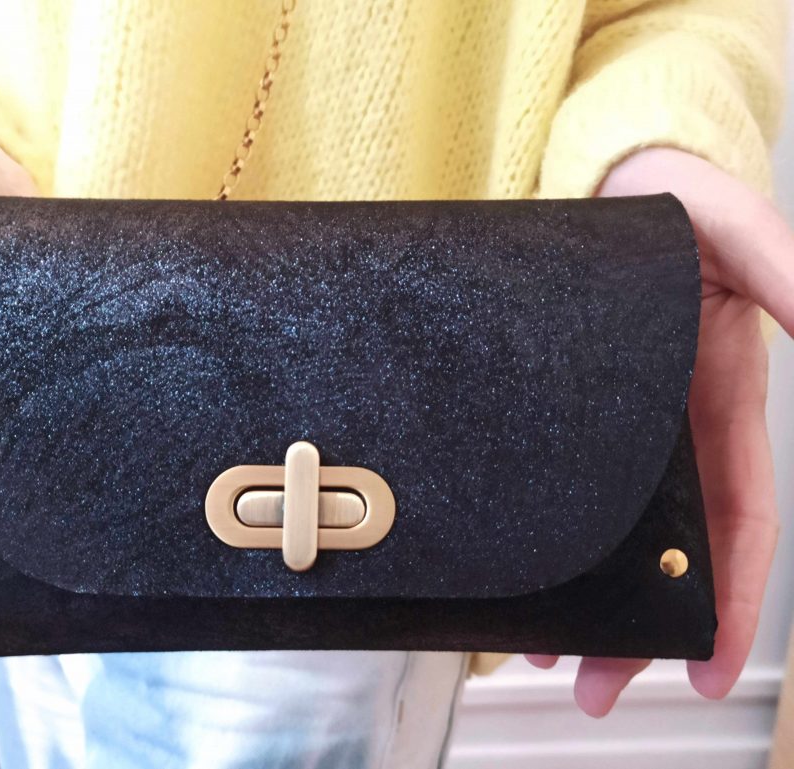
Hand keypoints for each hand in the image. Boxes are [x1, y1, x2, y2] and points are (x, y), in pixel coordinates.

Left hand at [526, 147, 792, 715]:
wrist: (607, 178)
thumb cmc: (674, 197)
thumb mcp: (737, 226)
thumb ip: (785, 269)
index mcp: (727, 403)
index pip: (739, 522)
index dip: (734, 600)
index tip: (710, 668)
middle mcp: (670, 427)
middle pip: (665, 549)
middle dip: (640, 625)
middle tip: (597, 689)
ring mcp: (616, 423)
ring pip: (606, 533)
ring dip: (585, 599)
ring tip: (546, 659)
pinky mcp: (562, 409)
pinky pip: (551, 486)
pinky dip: (540, 537)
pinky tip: (514, 576)